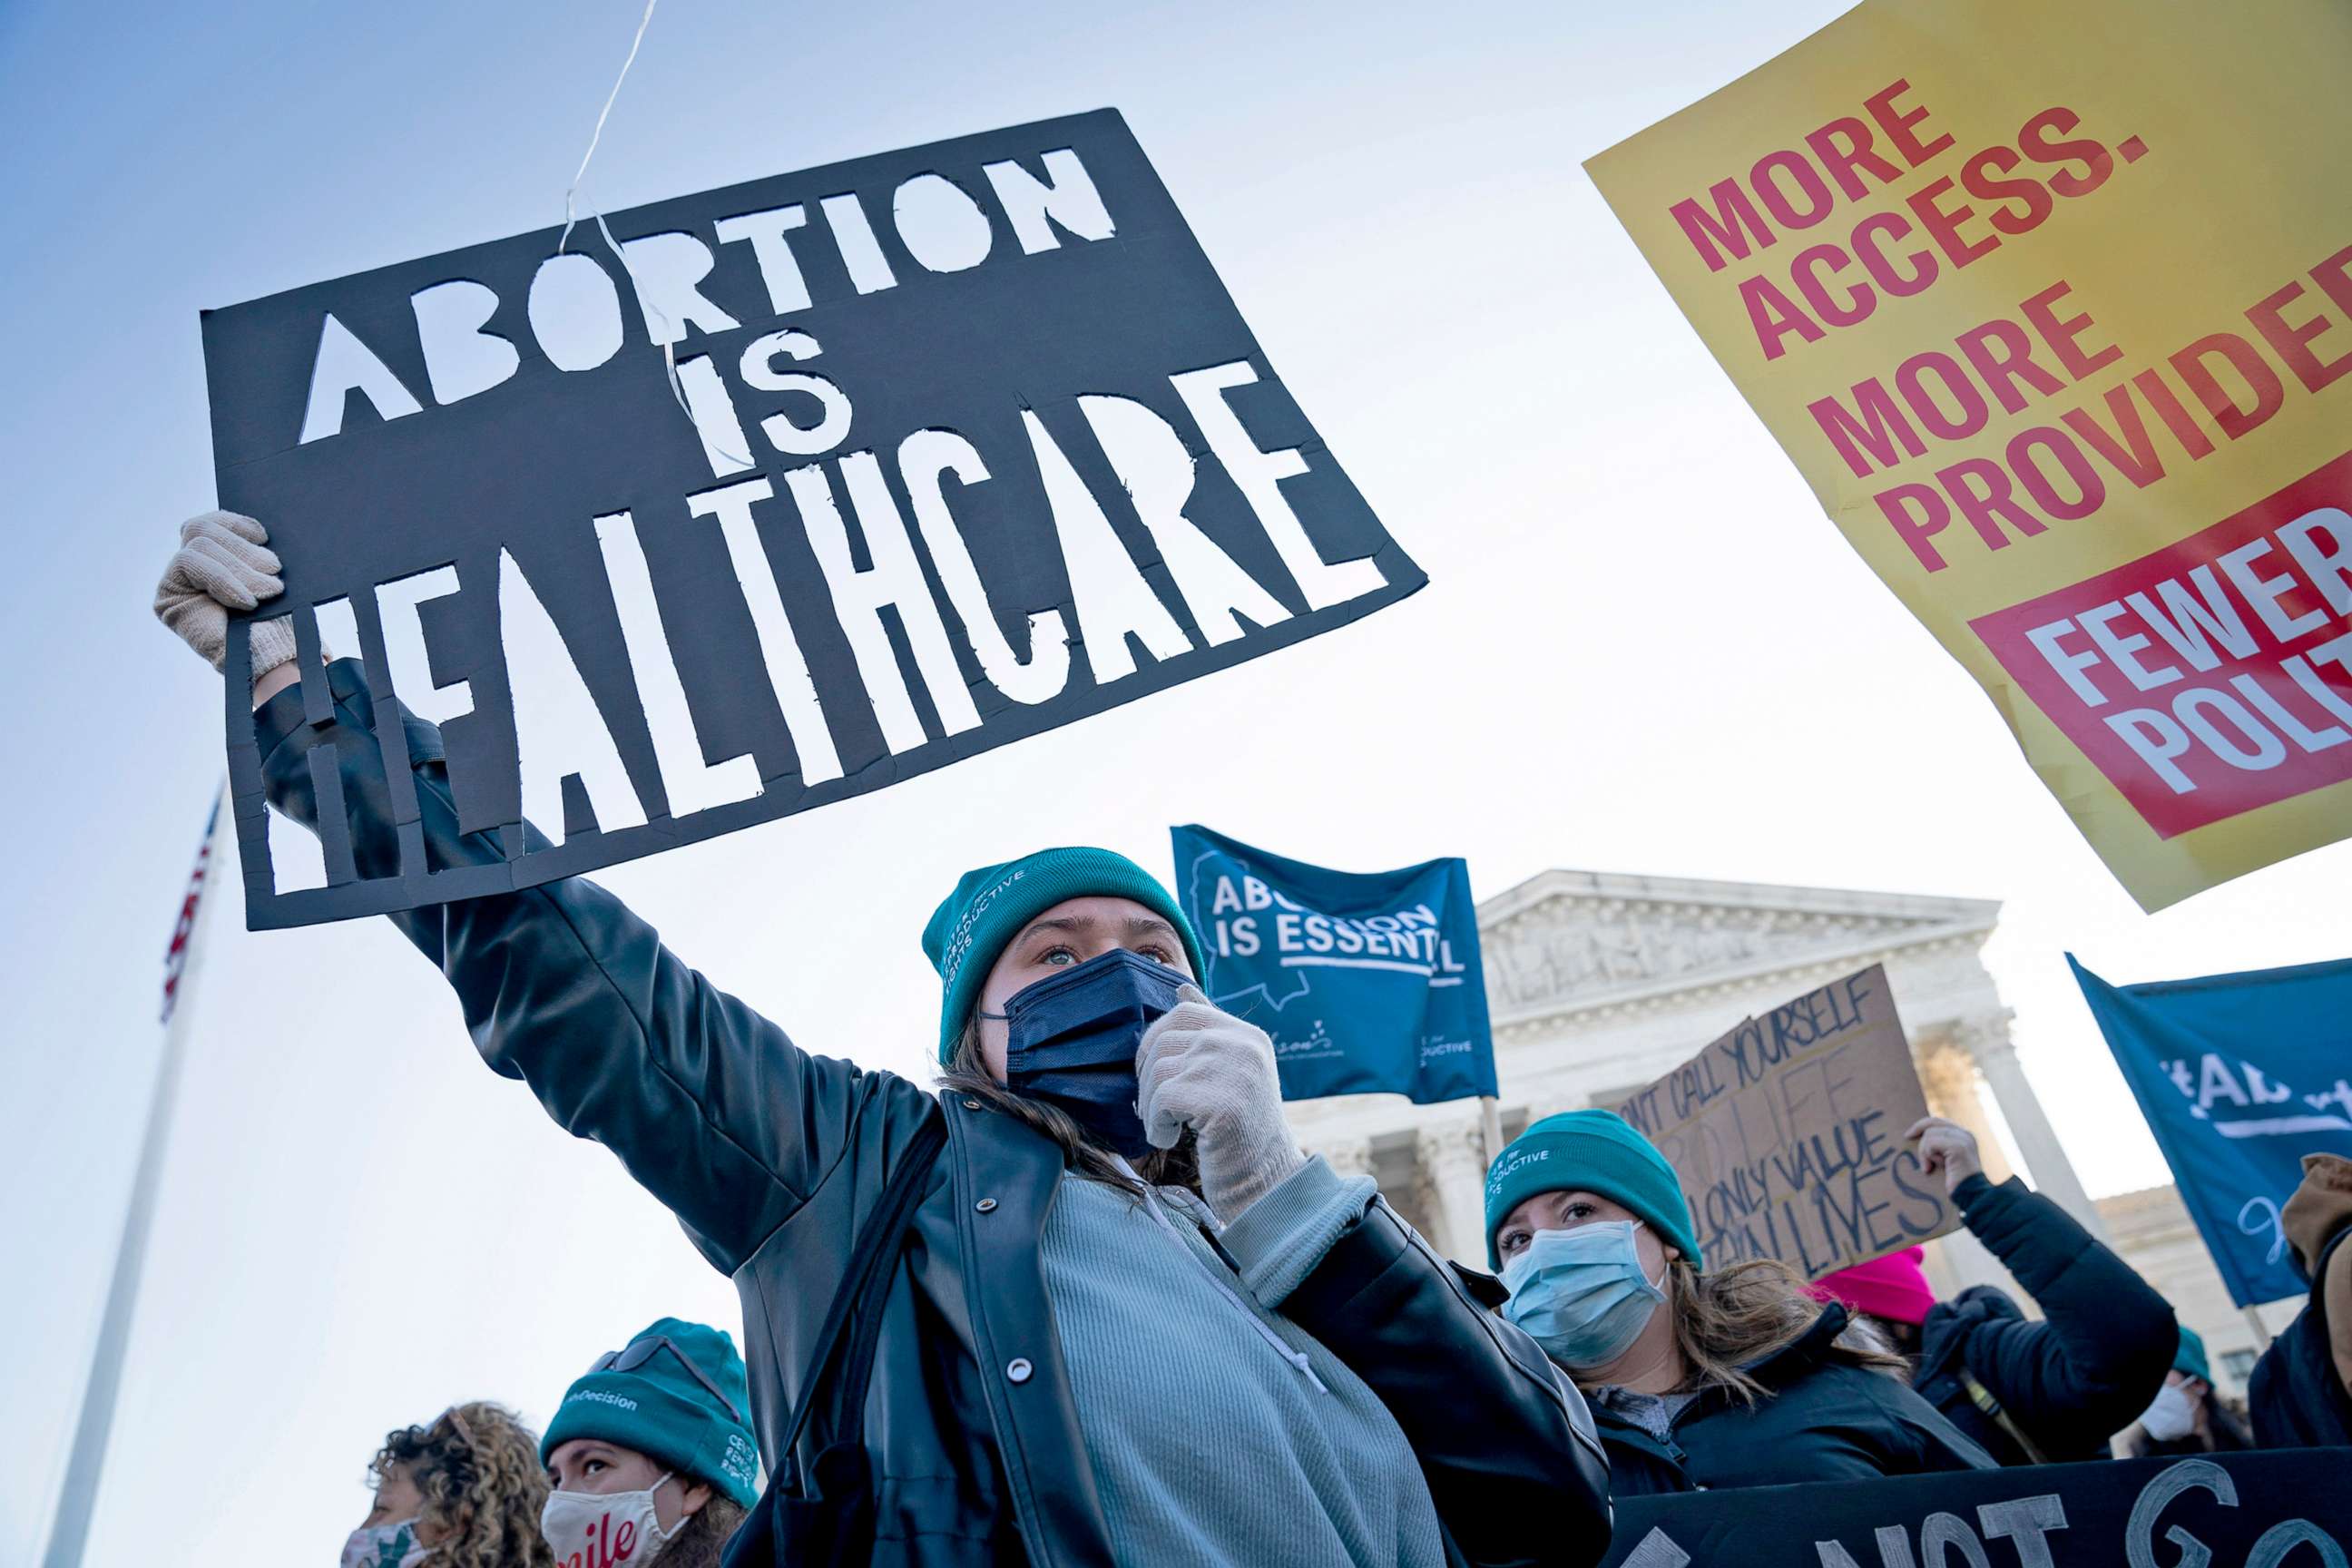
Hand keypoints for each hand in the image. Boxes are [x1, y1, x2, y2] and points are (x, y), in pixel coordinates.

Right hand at [155, 511, 295, 677]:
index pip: (212, 523)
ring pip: (200, 544)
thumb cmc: (278, 621)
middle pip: (204, 529)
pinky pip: (189, 563)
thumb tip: (256, 528)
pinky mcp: (167, 598)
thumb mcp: (269, 575)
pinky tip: (246, 601)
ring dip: (240, 567)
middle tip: (274, 571)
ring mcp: (175, 582)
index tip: (264, 536)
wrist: (273, 660)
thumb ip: (252, 550)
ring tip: (267, 591)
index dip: (236, 523)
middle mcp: (190, 567)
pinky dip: (224, 579)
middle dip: (243, 549)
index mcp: (215, 557)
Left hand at [1137, 985, 1303, 1220]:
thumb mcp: (1229, 1073)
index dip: (1156, 1043)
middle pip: (1163, 1041)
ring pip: (1157, 1071)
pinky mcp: (1223, 1103)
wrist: (1266, 1184)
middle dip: (1147, 1080)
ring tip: (1168, 1128)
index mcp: (1247, 1035)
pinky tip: (1172, 1140)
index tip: (1160, 1078)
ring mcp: (1236, 1071)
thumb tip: (1182, 988)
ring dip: (1150, 1107)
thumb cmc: (1239, 1133)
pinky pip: (1162, 1100)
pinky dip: (1156, 1125)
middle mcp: (1243, 1045)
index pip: (1183, 1013)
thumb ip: (1208, 1032)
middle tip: (1159, 1112)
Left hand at [1907, 1115, 1982, 1195]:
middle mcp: (1965, 1134)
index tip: (1910, 1133)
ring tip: (1930, 1166)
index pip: (1940, 1121)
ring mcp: (1963, 1139)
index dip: (1923, 1124)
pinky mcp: (1958, 1147)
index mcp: (1964, 1135)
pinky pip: (1931, 1142)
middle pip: (1933, 1122)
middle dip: (1917, 1129)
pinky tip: (1931, 1168)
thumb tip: (1919, 1135)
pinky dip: (1927, 1155)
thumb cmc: (1956, 1182)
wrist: (1971, 1195)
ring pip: (1929, 1134)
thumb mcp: (1946, 1159)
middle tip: (1907, 1137)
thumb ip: (1939, 1146)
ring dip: (1924, 1151)